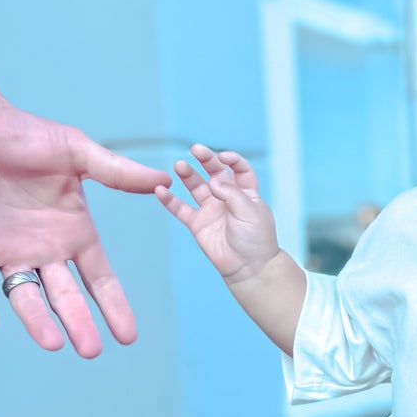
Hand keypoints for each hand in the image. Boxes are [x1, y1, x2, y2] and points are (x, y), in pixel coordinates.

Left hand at [0, 92, 169, 356]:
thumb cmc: (23, 134)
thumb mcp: (76, 151)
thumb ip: (116, 171)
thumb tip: (163, 177)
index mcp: (73, 233)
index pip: (100, 280)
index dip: (114, 307)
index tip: (127, 337)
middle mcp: (43, 251)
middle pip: (66, 297)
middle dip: (78, 323)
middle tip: (90, 349)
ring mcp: (6, 253)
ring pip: (25, 297)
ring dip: (37, 321)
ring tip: (51, 343)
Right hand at [154, 145, 280, 282]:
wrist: (248, 267)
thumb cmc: (255, 239)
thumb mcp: (249, 210)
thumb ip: (230, 193)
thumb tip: (213, 181)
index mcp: (246, 193)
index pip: (240, 169)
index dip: (232, 160)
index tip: (223, 157)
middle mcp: (228, 198)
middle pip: (215, 173)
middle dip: (206, 160)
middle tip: (195, 149)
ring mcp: (212, 210)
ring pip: (196, 187)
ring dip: (187, 175)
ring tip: (179, 165)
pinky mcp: (198, 224)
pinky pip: (181, 209)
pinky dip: (170, 200)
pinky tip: (161, 190)